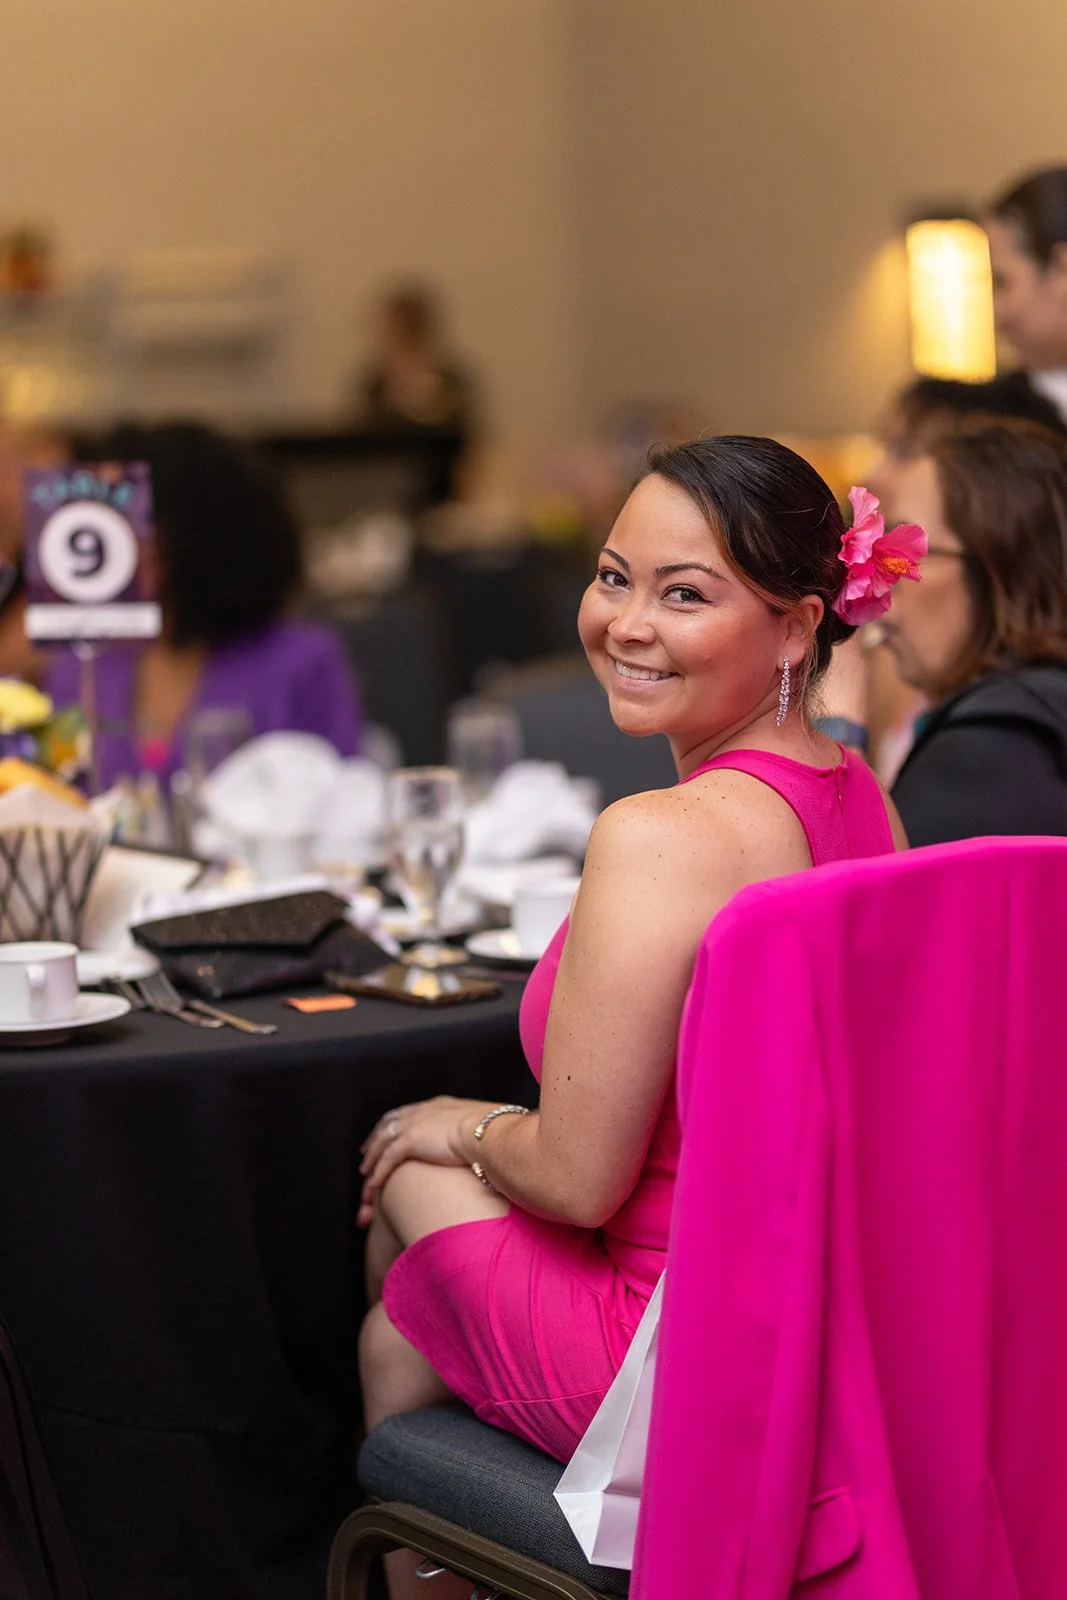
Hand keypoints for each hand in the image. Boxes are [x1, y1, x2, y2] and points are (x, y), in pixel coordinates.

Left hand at [357, 1096, 493, 1226]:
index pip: (410, 1113)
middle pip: (389, 1124)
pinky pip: (387, 1159)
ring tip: (365, 1175)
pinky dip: (378, 1173)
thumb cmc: (497, 1133)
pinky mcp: (411, 1141)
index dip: (396, 1124)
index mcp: (440, 1106)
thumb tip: (489, 1144)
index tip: (389, 1133)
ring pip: (383, 1142)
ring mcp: (415, 1124)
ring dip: (372, 1160)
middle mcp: (422, 1111)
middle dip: (375, 1138)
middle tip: (366, 1153)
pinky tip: (373, 1187)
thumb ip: (478, 1135)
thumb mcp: (484, 1129)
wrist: (491, 1132)